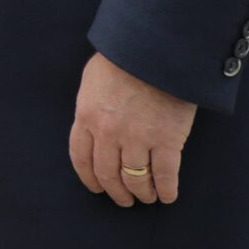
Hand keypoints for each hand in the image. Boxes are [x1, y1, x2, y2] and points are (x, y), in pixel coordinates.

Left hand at [68, 51, 194, 206]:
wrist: (155, 49)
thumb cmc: (124, 58)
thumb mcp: (93, 81)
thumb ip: (91, 106)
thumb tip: (92, 123)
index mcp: (86, 117)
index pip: (81, 158)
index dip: (90, 178)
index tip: (98, 188)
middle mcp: (108, 133)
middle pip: (108, 174)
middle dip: (116, 192)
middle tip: (125, 200)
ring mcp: (137, 139)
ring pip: (136, 179)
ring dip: (142, 193)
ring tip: (147, 197)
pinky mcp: (167, 140)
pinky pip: (165, 175)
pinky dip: (166, 190)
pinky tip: (167, 196)